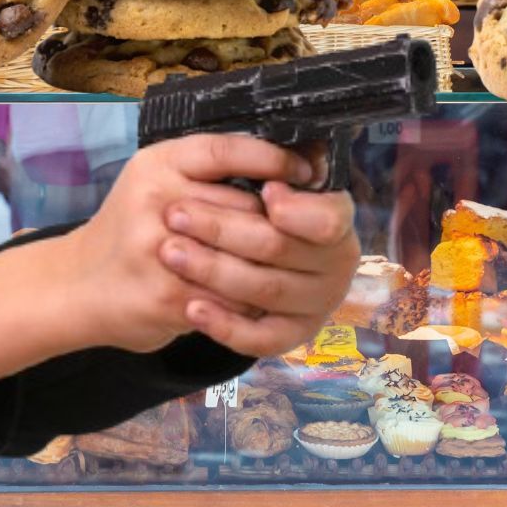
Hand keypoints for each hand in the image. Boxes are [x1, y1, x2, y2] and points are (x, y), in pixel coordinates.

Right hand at [61, 134, 340, 354]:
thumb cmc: (131, 229)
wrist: (78, 286)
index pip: (225, 151)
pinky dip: (250, 301)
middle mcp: (156, 200)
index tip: (304, 171)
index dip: (272, 159)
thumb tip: (285, 170)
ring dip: (269, 266)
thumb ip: (206, 174)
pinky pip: (232, 298)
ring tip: (285, 267)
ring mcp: (161, 250)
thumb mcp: (156, 182)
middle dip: (277, 224)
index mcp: (157, 164)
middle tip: (301, 232)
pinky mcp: (169, 295)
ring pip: (245, 255)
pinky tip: (257, 299)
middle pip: (245, 208)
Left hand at [159, 178, 358, 356]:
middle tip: (174, 212)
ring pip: (265, 290)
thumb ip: (266, 168)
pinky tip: (193, 309)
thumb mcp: (262, 179)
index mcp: (336, 218)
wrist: (245, 261)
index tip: (265, 193)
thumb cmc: (254, 210)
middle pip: (278, 247)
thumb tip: (270, 180)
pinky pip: (262, 337)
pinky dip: (226, 325)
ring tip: (170, 251)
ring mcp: (317, 303)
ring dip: (213, 270)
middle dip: (223, 228)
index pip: (329, 218)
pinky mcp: (294, 335)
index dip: (298, 210)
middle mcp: (336, 264)